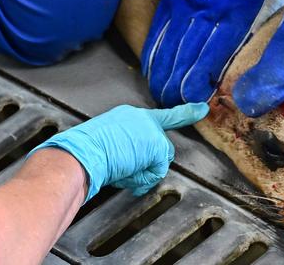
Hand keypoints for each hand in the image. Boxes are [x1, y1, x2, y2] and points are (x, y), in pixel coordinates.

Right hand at [29, 103, 208, 201]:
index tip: (202, 108)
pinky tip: (126, 169)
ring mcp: (149, 128)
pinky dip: (144, 176)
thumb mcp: (107, 146)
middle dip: (147, 164)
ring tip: (120, 167)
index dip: (185, 113)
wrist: (81, 152)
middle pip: (159, 148)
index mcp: (128, 116)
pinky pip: (157, 169)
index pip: (162, 116)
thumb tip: (137, 169)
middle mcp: (140, 118)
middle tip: (122, 167)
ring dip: (143, 171)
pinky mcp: (155, 142)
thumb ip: (127, 150)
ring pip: (160, 160)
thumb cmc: (85, 152)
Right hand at [142, 0, 283, 105]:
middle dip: (178, 85)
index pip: (213, 56)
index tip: (196, 102)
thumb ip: (283, 32)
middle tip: (174, 106)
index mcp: (236, 14)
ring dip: (163, 73)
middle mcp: (205, 12)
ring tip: (161, 95)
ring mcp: (185, 5)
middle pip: (186, 56)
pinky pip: (159, 30)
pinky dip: (154, 52)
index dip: (201, 82)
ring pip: (169, 46)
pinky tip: (151, 69)